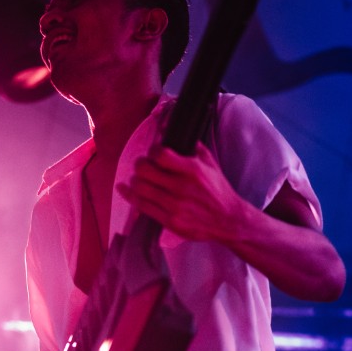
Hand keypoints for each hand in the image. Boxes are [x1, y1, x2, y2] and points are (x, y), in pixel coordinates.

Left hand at [119, 143, 243, 242]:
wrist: (228, 220)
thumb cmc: (218, 190)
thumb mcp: (210, 164)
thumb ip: (192, 146)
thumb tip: (170, 129)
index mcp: (193, 170)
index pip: (159, 154)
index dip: (152, 151)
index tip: (153, 153)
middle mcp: (181, 188)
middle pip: (144, 170)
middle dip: (140, 164)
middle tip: (142, 165)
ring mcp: (174, 206)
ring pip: (139, 188)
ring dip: (135, 180)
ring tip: (138, 179)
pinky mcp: (169, 221)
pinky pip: (141, 206)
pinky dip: (129, 195)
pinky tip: (123, 188)